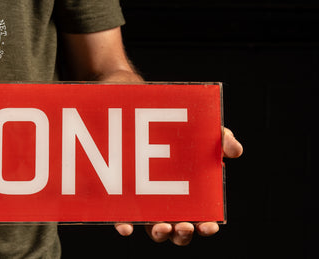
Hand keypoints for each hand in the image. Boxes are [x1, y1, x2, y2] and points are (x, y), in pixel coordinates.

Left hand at [115, 127, 242, 245]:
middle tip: (185, 226)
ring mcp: (150, 206)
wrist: (146, 124)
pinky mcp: (128, 201)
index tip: (209, 225)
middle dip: (183, 234)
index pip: (203, 220)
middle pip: (179, 232)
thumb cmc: (183, 135)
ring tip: (162, 226)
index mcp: (194, 198)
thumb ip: (222, 140)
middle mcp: (173, 207)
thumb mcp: (205, 134)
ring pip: (156, 231)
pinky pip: (124, 219)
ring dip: (160, 234)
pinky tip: (127, 228)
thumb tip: (235, 151)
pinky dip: (125, 226)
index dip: (207, 226)